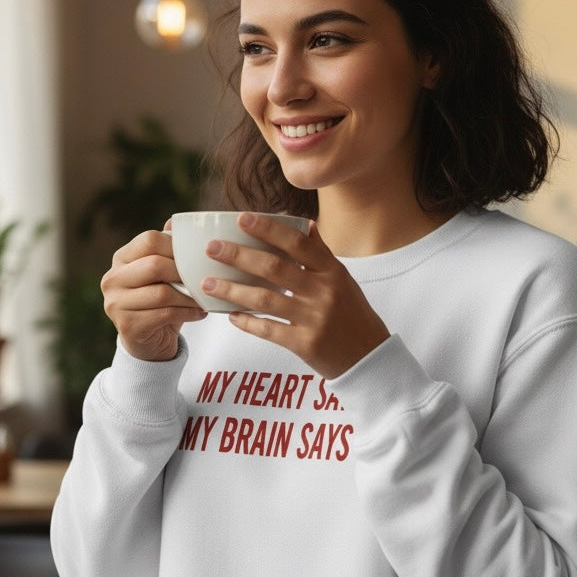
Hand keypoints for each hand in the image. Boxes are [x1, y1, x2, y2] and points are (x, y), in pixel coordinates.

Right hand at [100, 226, 206, 361]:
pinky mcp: (127, 326)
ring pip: (162, 293)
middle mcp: (112, 279)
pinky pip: (165, 314)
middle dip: (184, 272)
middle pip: (154, 265)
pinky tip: (201, 312)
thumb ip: (167, 249)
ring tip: (205, 297)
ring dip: (189, 296)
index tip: (197, 256)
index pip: (149, 240)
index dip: (176, 246)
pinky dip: (188, 313)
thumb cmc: (160, 300)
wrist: (148, 341)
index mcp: (121, 258)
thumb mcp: (162, 273)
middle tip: (205, 278)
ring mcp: (115, 303)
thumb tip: (177, 221)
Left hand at [201, 212, 388, 378]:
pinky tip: (229, 315)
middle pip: (274, 268)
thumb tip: (305, 224)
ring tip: (206, 284)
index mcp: (332, 271)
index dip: (269, 229)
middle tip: (212, 248)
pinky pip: (269, 330)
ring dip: (232, 290)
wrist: (370, 358)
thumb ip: (321, 255)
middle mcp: (324, 292)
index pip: (298, 243)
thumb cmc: (353, 315)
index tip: (242, 218)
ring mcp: (314, 319)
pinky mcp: (305, 344)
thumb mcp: (343, 280)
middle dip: (239, 256)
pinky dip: (247, 322)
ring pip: (265, 299)